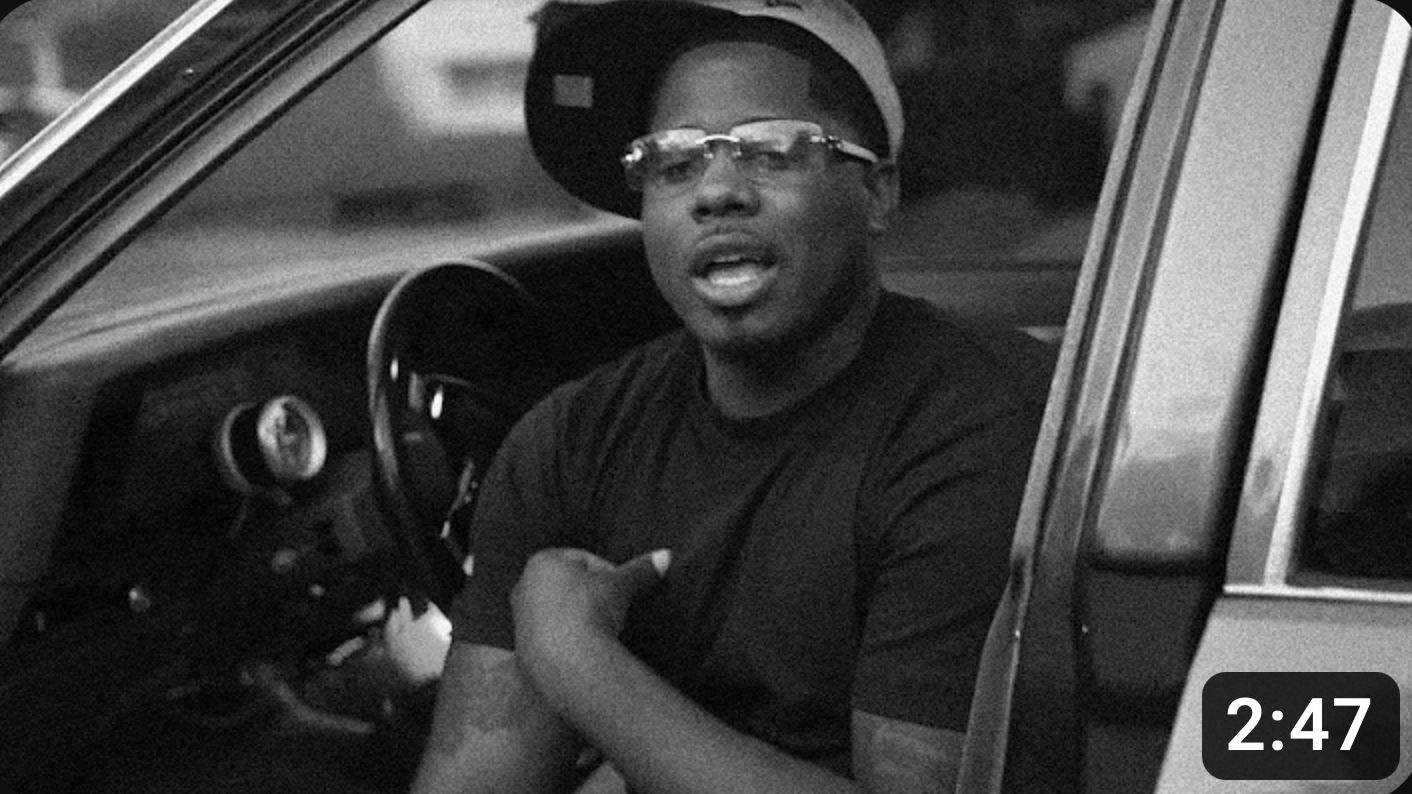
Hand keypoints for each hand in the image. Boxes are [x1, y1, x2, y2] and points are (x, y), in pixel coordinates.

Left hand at [511, 548, 669, 690]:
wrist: (567, 662)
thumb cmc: (591, 610)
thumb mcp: (621, 585)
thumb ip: (642, 569)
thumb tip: (667, 556)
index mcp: (542, 562)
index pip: (582, 559)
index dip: (607, 571)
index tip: (622, 588)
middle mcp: (523, 587)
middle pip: (566, 584)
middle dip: (589, 593)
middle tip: (613, 608)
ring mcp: (519, 619)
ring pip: (557, 611)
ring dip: (578, 617)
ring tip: (602, 630)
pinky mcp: (521, 648)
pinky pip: (551, 637)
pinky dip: (568, 639)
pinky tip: (586, 649)